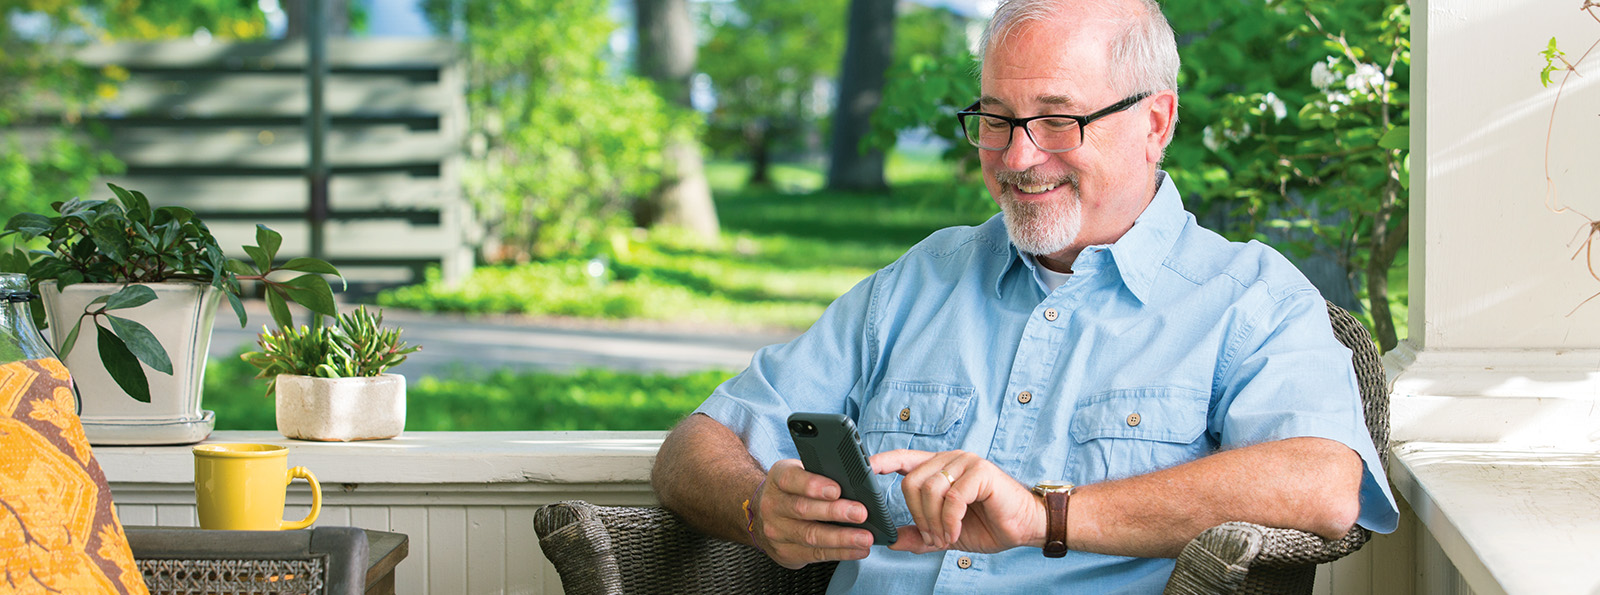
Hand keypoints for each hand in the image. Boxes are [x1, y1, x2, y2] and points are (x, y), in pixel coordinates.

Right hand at [751, 459, 875, 568]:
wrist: (764, 517)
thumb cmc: (793, 491)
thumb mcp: (803, 473)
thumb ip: (831, 471)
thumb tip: (869, 468)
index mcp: (779, 478)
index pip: (791, 478)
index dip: (813, 484)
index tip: (836, 490)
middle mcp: (774, 504)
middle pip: (803, 508)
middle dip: (834, 512)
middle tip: (860, 513)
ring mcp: (777, 531)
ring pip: (811, 535)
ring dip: (841, 538)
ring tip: (865, 538)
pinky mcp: (787, 552)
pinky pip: (816, 554)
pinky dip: (841, 552)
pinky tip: (858, 549)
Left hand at [871, 449, 1045, 554]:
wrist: (1026, 526)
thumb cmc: (989, 524)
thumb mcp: (946, 533)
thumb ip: (919, 535)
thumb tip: (890, 540)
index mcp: (939, 468)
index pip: (904, 458)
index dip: (882, 461)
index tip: (864, 468)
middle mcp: (950, 460)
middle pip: (910, 483)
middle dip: (917, 516)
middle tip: (932, 537)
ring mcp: (966, 462)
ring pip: (929, 490)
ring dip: (933, 522)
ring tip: (945, 537)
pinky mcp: (981, 472)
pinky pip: (951, 498)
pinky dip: (949, 521)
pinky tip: (955, 531)